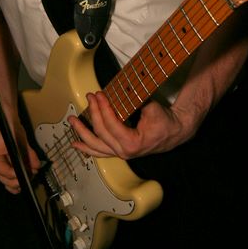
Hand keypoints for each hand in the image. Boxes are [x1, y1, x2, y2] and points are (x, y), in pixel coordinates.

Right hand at [0, 121, 40, 192]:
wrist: (6, 120)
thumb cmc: (8, 127)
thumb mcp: (20, 141)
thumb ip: (29, 155)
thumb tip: (36, 167)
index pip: (8, 174)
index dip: (21, 174)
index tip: (30, 172)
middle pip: (8, 182)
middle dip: (22, 178)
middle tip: (33, 173)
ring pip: (10, 183)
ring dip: (21, 179)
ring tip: (31, 173)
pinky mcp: (3, 169)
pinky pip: (11, 179)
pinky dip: (19, 178)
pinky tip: (26, 174)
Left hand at [69, 91, 201, 159]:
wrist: (175, 131)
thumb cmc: (164, 120)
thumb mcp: (151, 109)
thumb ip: (134, 104)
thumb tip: (118, 95)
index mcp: (132, 143)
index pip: (111, 124)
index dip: (103, 108)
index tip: (99, 95)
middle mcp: (124, 151)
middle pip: (101, 132)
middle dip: (93, 113)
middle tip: (90, 97)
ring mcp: (120, 153)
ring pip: (96, 145)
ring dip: (82, 132)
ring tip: (72, 121)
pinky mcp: (119, 151)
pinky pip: (100, 151)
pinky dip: (87, 148)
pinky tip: (76, 143)